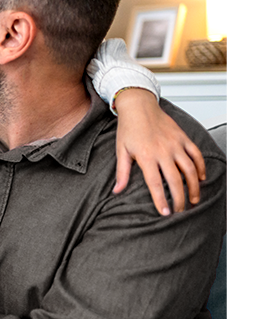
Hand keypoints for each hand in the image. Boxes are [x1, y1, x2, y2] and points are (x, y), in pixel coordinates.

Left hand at [113, 89, 206, 214]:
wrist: (139, 106)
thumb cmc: (129, 128)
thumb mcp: (121, 151)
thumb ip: (122, 172)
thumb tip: (116, 191)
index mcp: (146, 156)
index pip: (155, 183)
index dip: (161, 199)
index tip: (165, 213)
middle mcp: (163, 151)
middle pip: (175, 180)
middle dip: (180, 198)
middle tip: (181, 211)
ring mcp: (175, 144)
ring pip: (190, 169)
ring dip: (194, 186)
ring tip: (194, 200)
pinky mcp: (183, 137)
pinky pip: (196, 154)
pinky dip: (201, 167)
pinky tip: (201, 178)